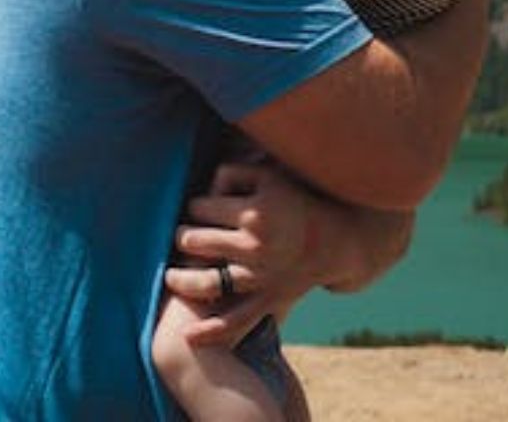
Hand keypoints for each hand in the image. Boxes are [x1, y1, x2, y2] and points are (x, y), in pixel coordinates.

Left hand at [163, 161, 320, 346]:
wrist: (335, 238)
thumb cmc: (297, 199)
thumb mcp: (268, 174)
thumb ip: (233, 172)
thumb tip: (203, 188)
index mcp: (254, 212)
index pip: (201, 207)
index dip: (196, 205)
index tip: (200, 207)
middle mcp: (255, 245)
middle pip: (196, 242)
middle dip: (184, 237)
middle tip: (182, 236)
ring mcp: (260, 275)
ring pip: (207, 282)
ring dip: (182, 278)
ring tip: (171, 275)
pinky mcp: (268, 298)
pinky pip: (236, 320)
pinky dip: (211, 331)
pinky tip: (189, 334)